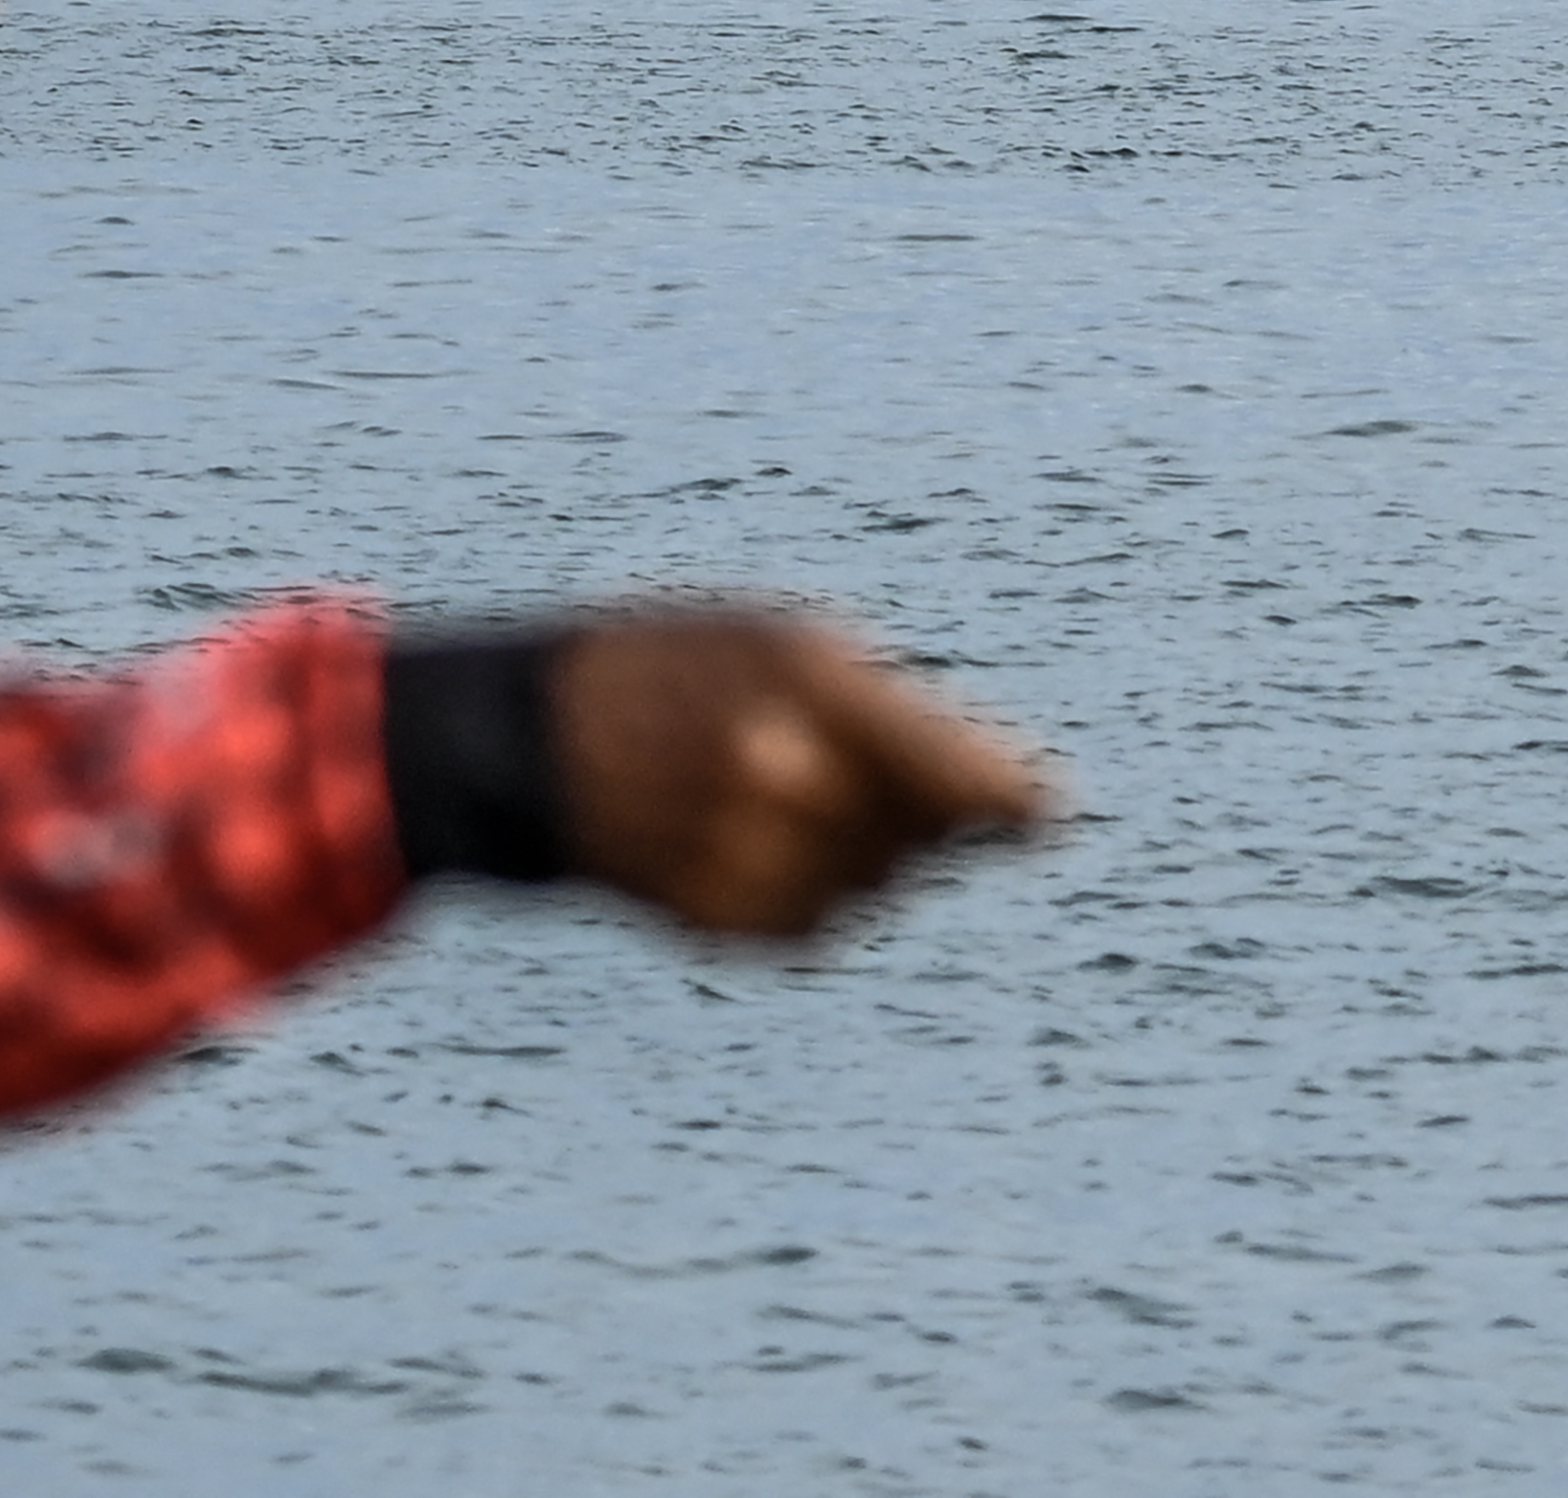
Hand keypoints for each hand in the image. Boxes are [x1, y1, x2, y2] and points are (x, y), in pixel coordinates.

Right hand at [550, 607, 1046, 938]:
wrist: (525, 737)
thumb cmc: (674, 669)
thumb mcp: (782, 645)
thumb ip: (903, 717)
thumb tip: (1029, 814)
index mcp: (813, 684)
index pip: (963, 777)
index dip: (1012, 803)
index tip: (1043, 818)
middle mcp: (787, 774)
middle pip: (925, 837)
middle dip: (907, 808)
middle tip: (829, 763)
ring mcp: (750, 854)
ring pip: (876, 884)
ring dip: (853, 850)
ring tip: (768, 796)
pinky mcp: (723, 923)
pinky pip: (815, 921)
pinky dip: (798, 888)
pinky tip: (737, 841)